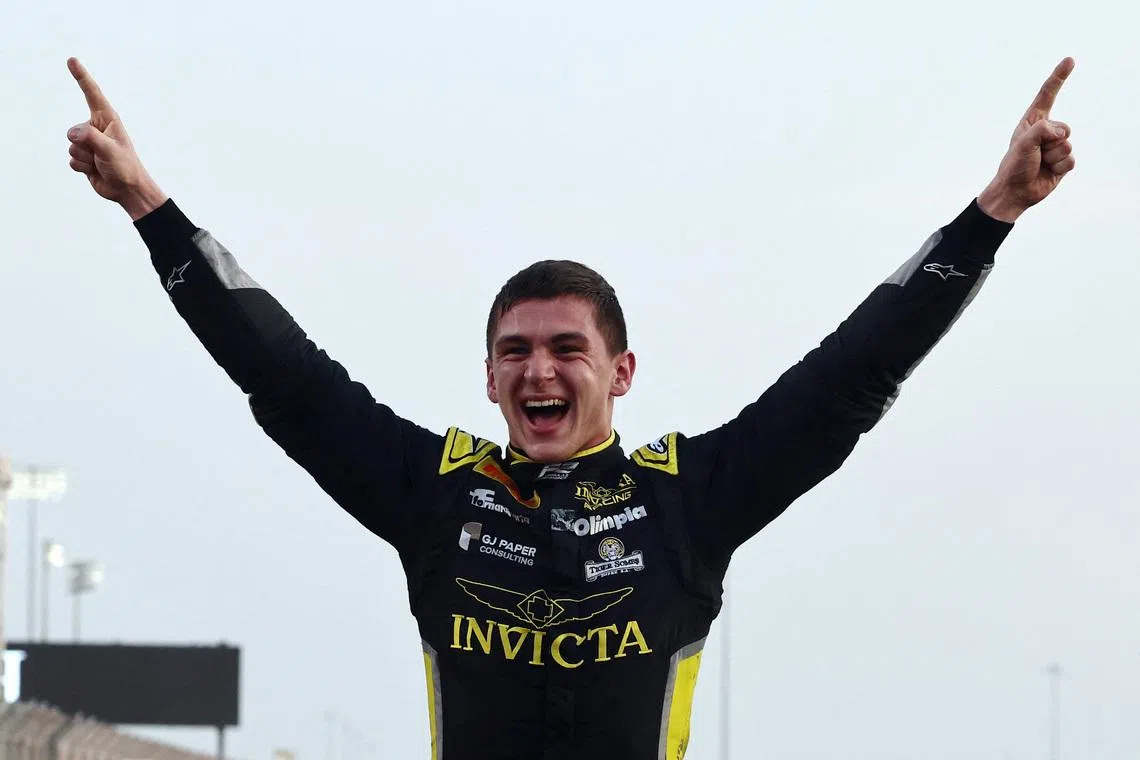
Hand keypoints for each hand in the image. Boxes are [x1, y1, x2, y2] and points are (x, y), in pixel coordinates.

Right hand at [66, 57, 166, 219]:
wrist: (128, 190)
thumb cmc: (125, 167)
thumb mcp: (110, 150)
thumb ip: (90, 138)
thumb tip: (71, 133)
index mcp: (107, 119)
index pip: (92, 94)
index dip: (81, 77)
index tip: (72, 60)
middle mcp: (96, 128)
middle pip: (74, 131)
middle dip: (86, 146)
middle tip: (104, 156)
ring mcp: (89, 143)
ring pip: (72, 146)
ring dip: (85, 158)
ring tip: (101, 163)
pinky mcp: (84, 157)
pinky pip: (71, 159)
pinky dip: (82, 167)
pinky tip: (95, 170)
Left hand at [978, 57, 1075, 222]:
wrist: (1015, 192)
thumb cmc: (1014, 166)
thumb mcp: (1023, 143)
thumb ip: (1042, 130)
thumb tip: (1062, 133)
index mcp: (1033, 122)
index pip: (1047, 95)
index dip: (1059, 77)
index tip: (1069, 61)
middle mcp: (1046, 131)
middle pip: (1063, 127)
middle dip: (1049, 142)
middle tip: (1034, 154)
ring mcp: (1055, 146)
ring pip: (1067, 144)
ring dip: (1052, 156)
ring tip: (1039, 163)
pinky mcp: (1063, 162)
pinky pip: (1071, 159)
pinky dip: (1059, 167)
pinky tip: (1048, 171)